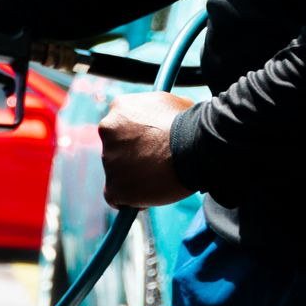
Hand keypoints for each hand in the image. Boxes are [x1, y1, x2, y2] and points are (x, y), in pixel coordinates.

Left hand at [99, 92, 190, 206]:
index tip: (149, 147)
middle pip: (115, 150)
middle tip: (155, 166)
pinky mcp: (114, 186)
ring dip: (134, 179)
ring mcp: (109, 159)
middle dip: (132, 159)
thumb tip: (164, 117)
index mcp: (120, 109)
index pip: (120, 127)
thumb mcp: (174, 106)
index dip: (135, 139)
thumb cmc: (193, 125)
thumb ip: (158, 112)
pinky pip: (116, 198)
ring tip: (162, 178)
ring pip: (117, 174)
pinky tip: (148, 197)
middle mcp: (108, 131)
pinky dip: (129, 200)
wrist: (197, 146)